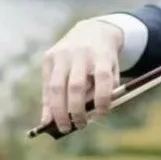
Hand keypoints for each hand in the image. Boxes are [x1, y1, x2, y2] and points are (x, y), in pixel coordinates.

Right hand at [41, 18, 123, 132]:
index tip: (102, 114)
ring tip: (64, 127)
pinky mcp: (49, 57)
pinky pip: (47, 84)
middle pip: (76, 86)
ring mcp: (62, 55)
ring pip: (56, 87)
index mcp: (102, 56)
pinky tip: (48, 119)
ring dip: (58, 111)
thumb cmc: (105, 60)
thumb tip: (88, 115)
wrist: (93, 32)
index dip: (102, 98)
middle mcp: (80, 54)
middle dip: (76, 110)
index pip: (103, 78)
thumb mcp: (113, 71)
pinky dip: (47, 104)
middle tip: (80, 126)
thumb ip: (105, 91)